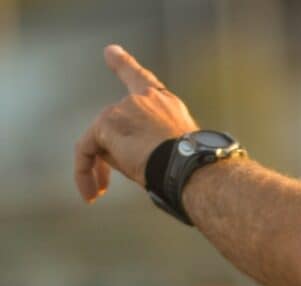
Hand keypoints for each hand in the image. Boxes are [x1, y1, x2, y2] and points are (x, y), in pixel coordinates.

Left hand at [75, 45, 198, 201]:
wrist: (190, 167)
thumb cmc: (190, 166)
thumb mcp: (170, 148)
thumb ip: (141, 142)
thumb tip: (110, 154)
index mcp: (165, 104)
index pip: (141, 79)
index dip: (124, 64)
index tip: (110, 52)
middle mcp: (143, 100)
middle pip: (114, 123)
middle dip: (110, 155)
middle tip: (105, 186)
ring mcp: (124, 109)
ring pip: (99, 139)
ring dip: (98, 168)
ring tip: (100, 193)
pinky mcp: (107, 124)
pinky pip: (86, 149)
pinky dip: (84, 171)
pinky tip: (91, 192)